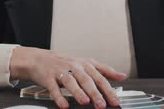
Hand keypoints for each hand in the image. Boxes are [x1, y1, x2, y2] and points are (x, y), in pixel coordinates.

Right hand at [9, 47, 126, 108]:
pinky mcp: (48, 78)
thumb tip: (122, 76)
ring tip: (85, 102)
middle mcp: (74, 67)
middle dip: (95, 93)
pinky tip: (64, 105)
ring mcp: (61, 72)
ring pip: (71, 82)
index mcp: (85, 64)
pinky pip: (54, 88)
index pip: (100, 77)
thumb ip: (104, 71)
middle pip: (87, 80)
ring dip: (78, 92)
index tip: (116, 100)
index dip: (109, 89)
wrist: (40, 59)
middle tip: (102, 105)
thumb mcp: (86, 64)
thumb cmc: (65, 63)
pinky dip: (59, 97)